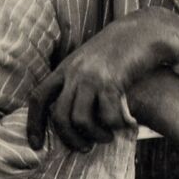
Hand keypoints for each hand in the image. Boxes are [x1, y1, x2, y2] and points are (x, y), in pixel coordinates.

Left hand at [27, 10, 178, 149]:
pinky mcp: (112, 81)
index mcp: (65, 68)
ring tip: (108, 137)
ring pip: (81, 120)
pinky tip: (129, 126)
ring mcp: (92, 76)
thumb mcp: (91, 62)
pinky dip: (118, 126)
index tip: (36, 145)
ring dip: (96, 135)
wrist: (145, 30)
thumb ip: (79, 83)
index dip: (34, 123)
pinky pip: (108, 116)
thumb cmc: (120, 51)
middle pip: (59, 116)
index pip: (39, 97)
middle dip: (70, 139)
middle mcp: (74, 72)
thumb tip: (74, 117)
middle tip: (85, 148)